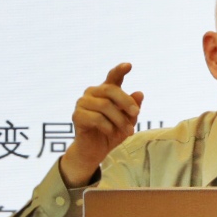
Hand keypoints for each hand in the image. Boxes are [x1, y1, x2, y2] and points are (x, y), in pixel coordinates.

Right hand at [59, 63, 144, 185]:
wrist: (95, 152)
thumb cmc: (112, 133)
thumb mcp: (128, 121)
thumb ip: (133, 108)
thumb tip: (139, 93)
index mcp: (106, 91)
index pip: (113, 77)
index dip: (120, 70)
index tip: (129, 65)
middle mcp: (92, 93)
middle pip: (111, 90)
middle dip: (126, 102)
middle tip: (137, 114)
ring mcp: (82, 103)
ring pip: (105, 106)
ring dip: (120, 120)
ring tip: (128, 131)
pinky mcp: (77, 116)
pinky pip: (97, 118)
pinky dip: (108, 127)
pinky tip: (111, 133)